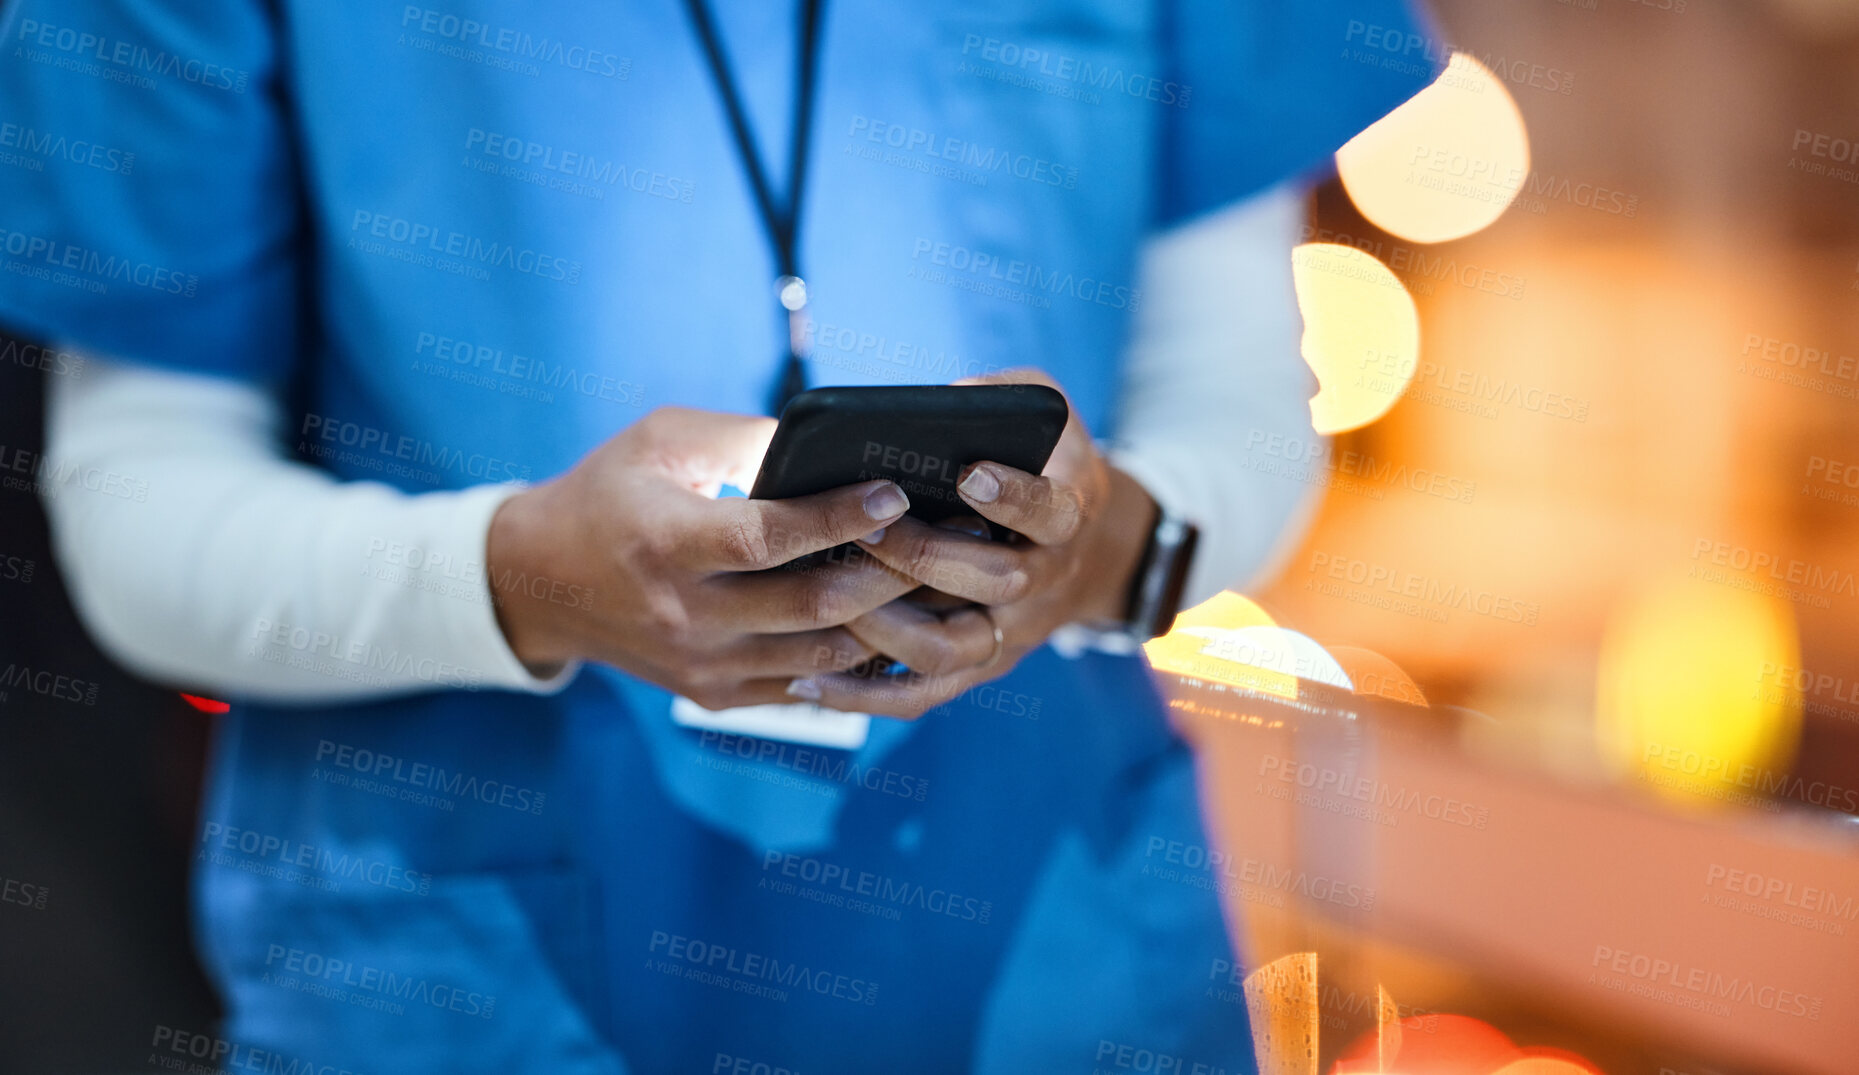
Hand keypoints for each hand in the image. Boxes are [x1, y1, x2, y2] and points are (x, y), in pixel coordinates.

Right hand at [486, 407, 921, 709]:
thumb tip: (835, 445)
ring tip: (939, 584)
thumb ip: (745, 439)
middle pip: (813, 605)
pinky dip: (861, 662)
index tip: (894, 493)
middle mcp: (685, 615)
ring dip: (891, 622)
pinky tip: (901, 625)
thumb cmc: (611, 493)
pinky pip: (809, 689)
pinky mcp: (717, 696)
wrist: (541, 583)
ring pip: (824, 656)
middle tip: (947, 541)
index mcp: (666, 543)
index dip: (838, 517)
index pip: (768, 538)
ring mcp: (703, 666)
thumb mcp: (660, 442)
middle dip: (892, 573)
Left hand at [789, 371, 1157, 718]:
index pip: (1049, 513)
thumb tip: (926, 407)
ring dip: (887, 627)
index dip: (1012, 496)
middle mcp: (1045, 581)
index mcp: (1067, 514)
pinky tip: (807, 682)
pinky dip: (866, 695)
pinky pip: (922, 694)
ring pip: (952, 648)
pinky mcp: (976, 667)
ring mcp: (1010, 633)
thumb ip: (995, 398)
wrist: (1091, 546)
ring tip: (829, 598)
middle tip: (865, 528)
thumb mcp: (1040, 411)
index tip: (967, 472)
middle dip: (928, 555)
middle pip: (996, 581)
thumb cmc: (1043, 458)